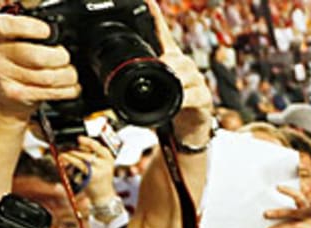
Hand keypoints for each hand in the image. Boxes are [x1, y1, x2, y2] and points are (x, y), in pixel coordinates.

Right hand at [0, 14, 79, 119]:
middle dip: (60, 57)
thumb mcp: (17, 39)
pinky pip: (52, 92)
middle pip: (37, 57)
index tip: (46, 31)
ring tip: (69, 73)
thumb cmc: (16, 60)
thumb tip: (60, 40)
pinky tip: (69, 86)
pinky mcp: (17, 95)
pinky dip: (69, 90)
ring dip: (68, 76)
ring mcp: (5, 76)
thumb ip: (33, 34)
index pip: (6, 26)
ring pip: (48, 77)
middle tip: (64, 57)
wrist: (1, 92)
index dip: (30, 27)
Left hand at [59, 135, 117, 206]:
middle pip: (89, 151)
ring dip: (71, 153)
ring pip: (83, 156)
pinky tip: (64, 158)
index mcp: (109, 158)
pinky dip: (70, 159)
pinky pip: (79, 164)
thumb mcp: (101, 166)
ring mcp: (100, 169)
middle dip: (76, 148)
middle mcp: (106, 162)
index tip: (78, 138)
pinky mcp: (93, 175)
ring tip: (63, 153)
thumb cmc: (100, 179)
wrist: (104, 196)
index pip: (98, 146)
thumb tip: (76, 145)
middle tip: (66, 147)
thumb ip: (92, 156)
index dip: (87, 140)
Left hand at [146, 0, 212, 144]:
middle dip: (166, 62)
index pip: (162, 35)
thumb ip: (138, 77)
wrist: (188, 132)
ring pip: (185, 73)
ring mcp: (197, 82)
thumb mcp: (150, 90)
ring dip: (174, 79)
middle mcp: (185, 67)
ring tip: (171, 84)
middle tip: (160, 67)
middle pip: (175, 57)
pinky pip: (192, 95)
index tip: (148, 3)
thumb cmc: (169, 108)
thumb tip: (106, 73)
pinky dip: (183, 97)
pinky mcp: (204, 99)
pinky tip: (179, 100)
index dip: (155, 18)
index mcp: (170, 60)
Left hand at [264, 184, 310, 227]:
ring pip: (294, 225)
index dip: (289, 191)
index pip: (300, 197)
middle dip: (279, 212)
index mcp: (309, 210)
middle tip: (266, 214)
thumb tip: (270, 213)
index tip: (277, 187)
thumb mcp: (295, 224)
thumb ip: (288, 217)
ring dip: (279, 227)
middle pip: (295, 212)